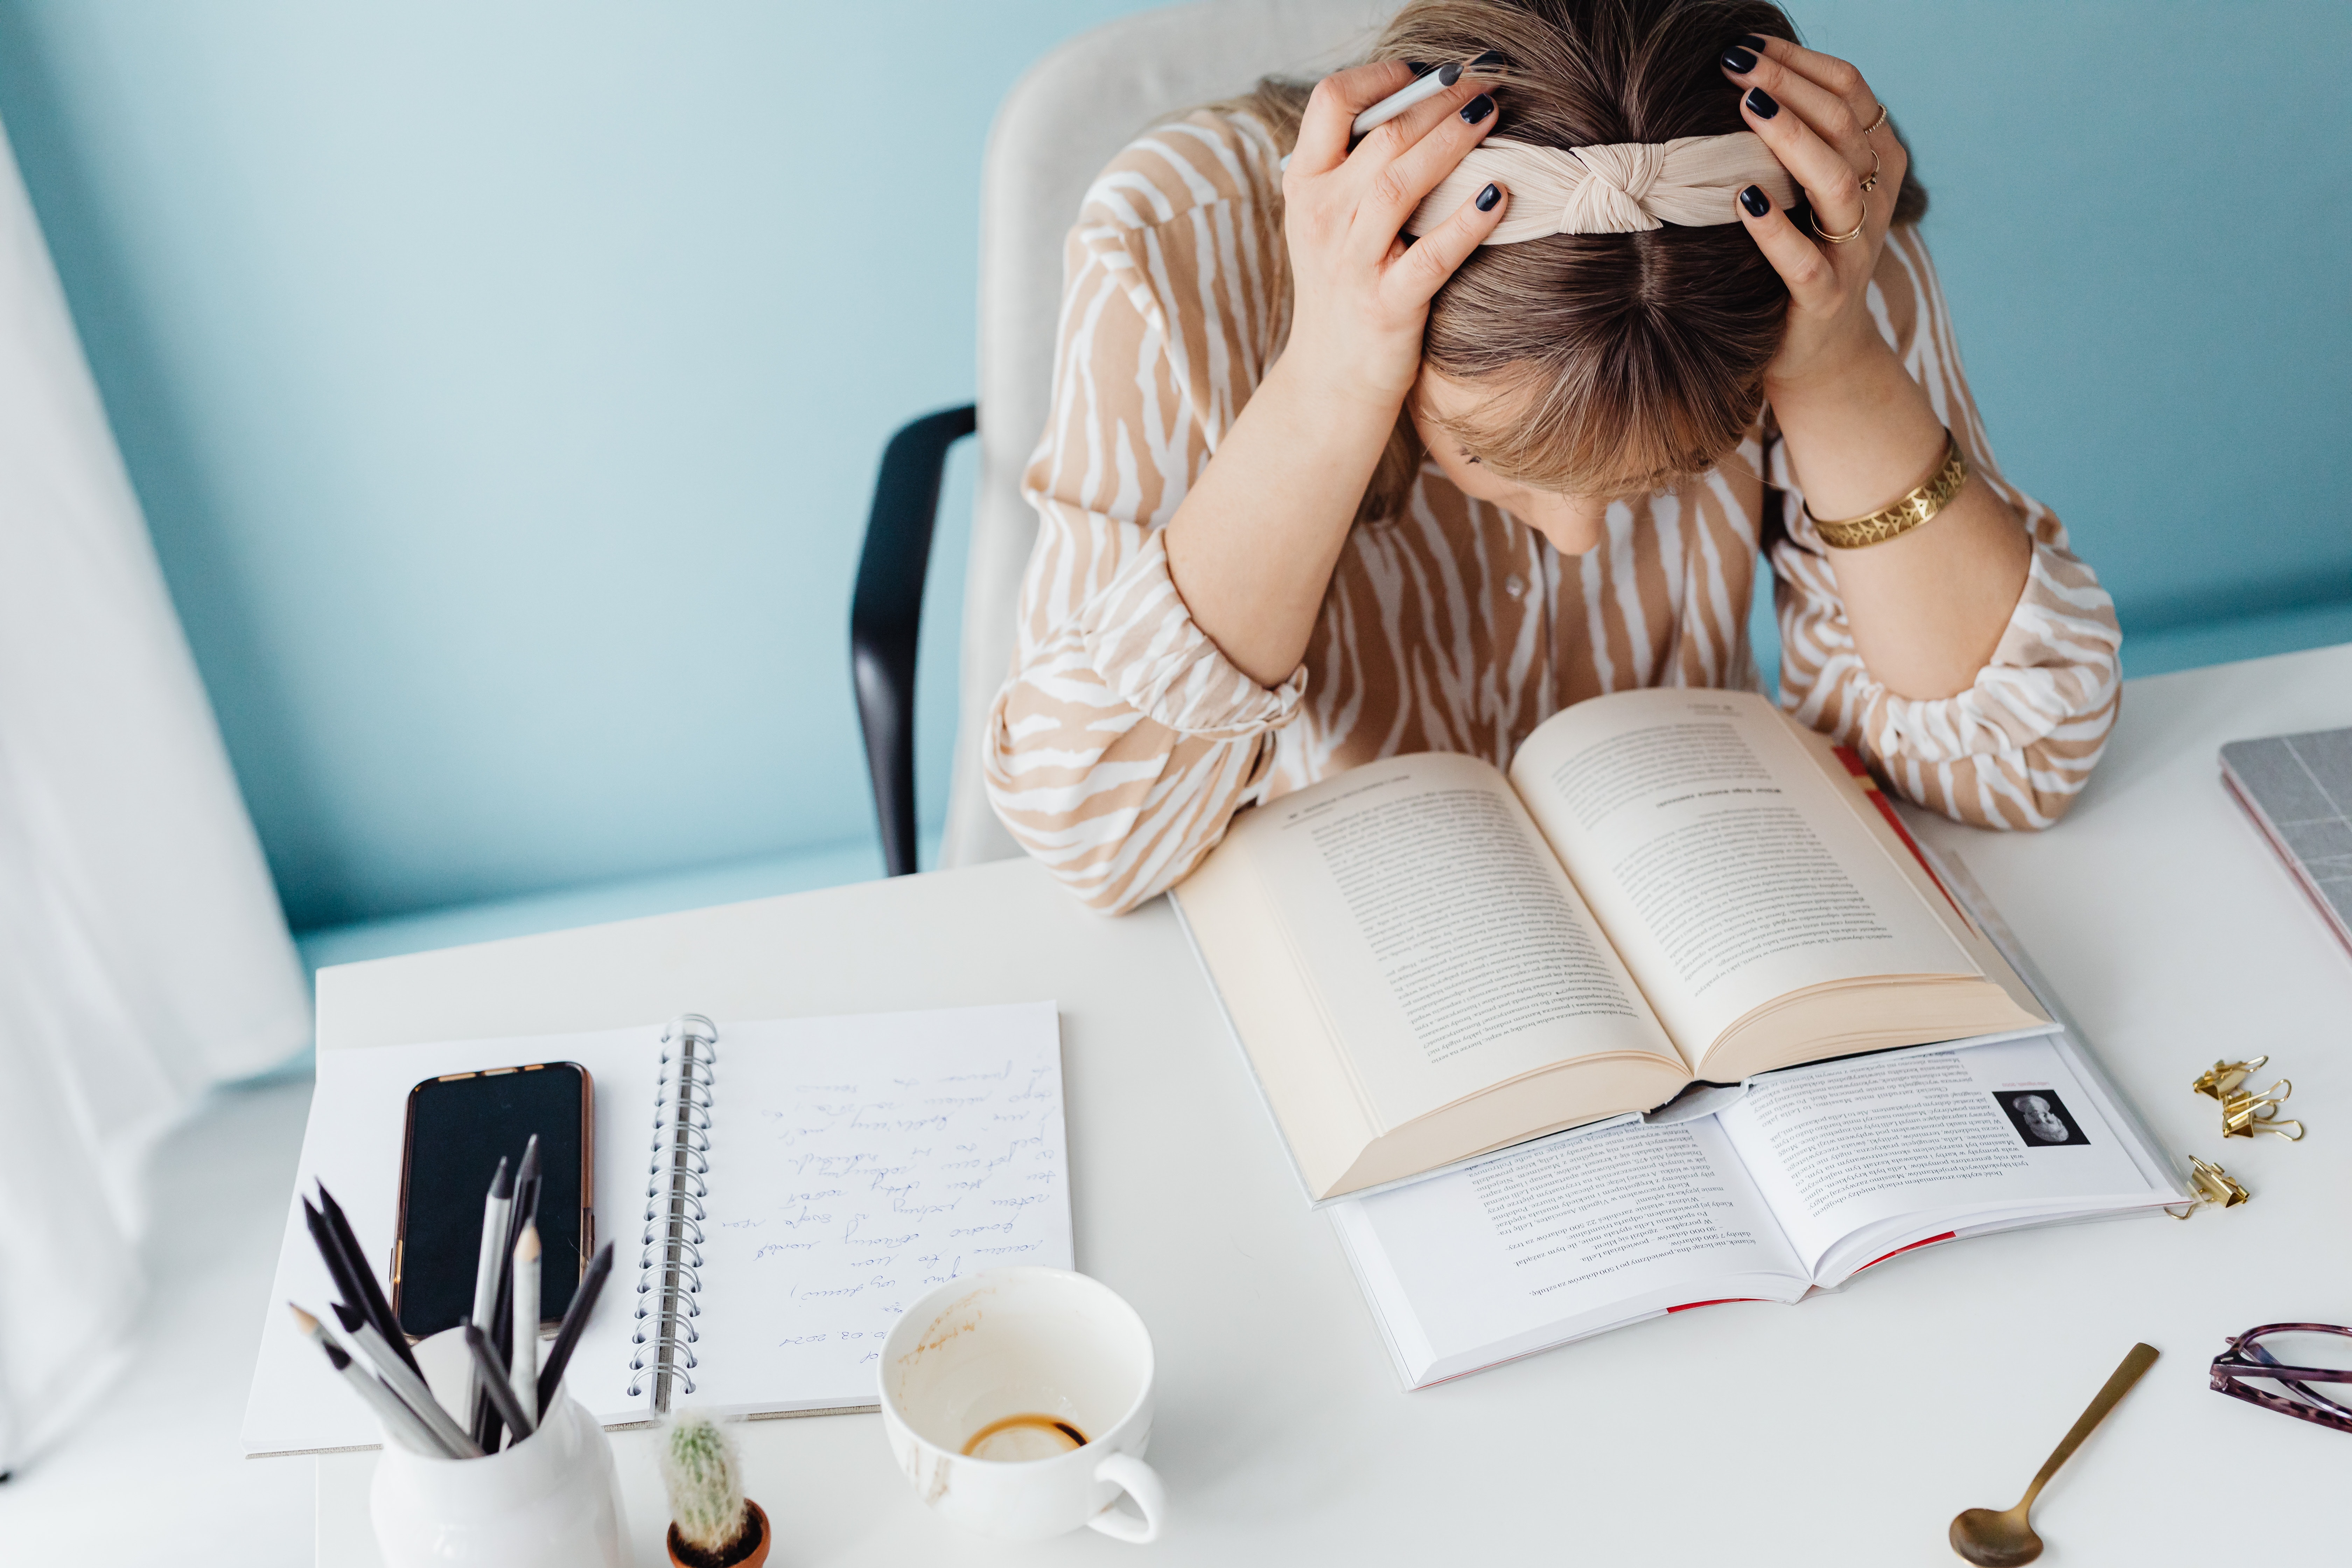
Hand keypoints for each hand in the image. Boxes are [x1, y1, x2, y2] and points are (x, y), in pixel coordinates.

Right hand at [1279, 62, 1510, 412]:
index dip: (1381, 76)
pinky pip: (1431, 256)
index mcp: (1305, 186)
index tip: (1424, 73)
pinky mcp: (1387, 306)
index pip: (1330, 102)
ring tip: (1492, 115)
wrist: (1330, 378)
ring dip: (1452, 141)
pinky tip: (1499, 196)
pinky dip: (1468, 223)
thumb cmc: (1343, 286)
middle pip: (1381, 135)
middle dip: (1438, 99)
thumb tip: (1415, 103)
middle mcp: (1321, 218)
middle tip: (1482, 83)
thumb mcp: (1329, 220)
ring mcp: (1352, 263)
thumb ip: (1354, 165)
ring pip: (1400, 183)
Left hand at [1719, 38, 1908, 394]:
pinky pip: (1806, 262)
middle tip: (1736, 63)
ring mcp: (1853, 251)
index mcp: (1877, 163)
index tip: (1750, 43)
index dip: (1803, 64)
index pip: (1851, 93)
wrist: (1818, 352)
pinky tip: (1743, 200)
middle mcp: (1874, 201)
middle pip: (1843, 127)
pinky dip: (1775, 231)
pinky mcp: (1825, 299)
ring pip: (1836, 183)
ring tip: (1746, 108)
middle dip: (1790, 86)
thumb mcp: (1809, 191)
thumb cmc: (1801, 254)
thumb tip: (1746, 76)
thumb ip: (1798, 141)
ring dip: (1791, 139)